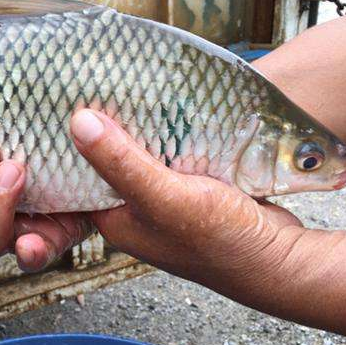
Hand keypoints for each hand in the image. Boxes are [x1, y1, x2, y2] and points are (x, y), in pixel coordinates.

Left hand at [69, 109, 345, 336]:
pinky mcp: (189, 186)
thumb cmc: (222, 239)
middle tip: (93, 87)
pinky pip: (168, 152)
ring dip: (137, 127)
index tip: (64, 105)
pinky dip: (167, 133)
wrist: (282, 257)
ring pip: (140, 153)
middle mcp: (134, 208)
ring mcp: (162, 197)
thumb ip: (121, 162)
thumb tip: (78, 121)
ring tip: (123, 88)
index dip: (67, 144)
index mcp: (114, 218)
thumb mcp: (163, 198)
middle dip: (103, 128)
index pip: (75, 176)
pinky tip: (164, 106)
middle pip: (108, 160)